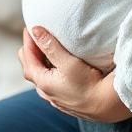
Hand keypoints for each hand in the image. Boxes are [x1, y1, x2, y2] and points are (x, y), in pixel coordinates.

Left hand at [17, 26, 131, 121]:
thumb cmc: (88, 83)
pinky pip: (48, 82)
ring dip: (38, 62)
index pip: (28, 58)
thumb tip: (36, 31)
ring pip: (39, 76)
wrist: (104, 104)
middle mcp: (45, 91)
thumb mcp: (68, 62)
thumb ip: (51, 46)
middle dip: (29, 52)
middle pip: (30, 68)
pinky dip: (46, 70)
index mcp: (43, 81)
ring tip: (43, 49)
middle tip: (33, 37)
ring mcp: (54, 96)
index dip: (28, 41)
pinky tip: (55, 67)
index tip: (29, 27)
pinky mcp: (62, 98)